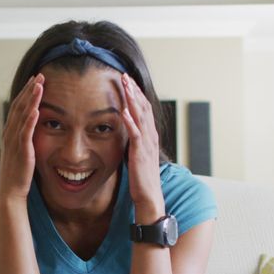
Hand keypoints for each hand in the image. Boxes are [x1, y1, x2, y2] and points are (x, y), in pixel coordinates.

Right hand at [0, 74, 42, 201]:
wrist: (10, 192)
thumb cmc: (18, 173)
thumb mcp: (21, 151)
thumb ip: (25, 138)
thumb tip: (33, 128)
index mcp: (10, 132)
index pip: (17, 107)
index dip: (26, 92)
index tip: (35, 80)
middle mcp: (10, 134)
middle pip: (19, 106)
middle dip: (29, 90)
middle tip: (39, 75)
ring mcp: (14, 142)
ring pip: (22, 115)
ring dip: (30, 99)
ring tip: (39, 85)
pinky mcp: (21, 152)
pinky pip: (25, 133)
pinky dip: (30, 120)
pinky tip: (36, 109)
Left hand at [120, 74, 164, 219]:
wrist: (149, 197)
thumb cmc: (141, 179)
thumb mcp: (137, 155)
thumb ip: (134, 142)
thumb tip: (125, 132)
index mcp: (149, 137)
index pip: (144, 110)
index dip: (136, 94)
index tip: (127, 81)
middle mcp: (150, 137)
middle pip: (143, 108)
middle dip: (134, 91)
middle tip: (125, 75)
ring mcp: (147, 145)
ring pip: (140, 117)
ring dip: (132, 100)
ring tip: (125, 85)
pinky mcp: (140, 154)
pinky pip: (136, 135)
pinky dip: (130, 121)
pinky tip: (123, 111)